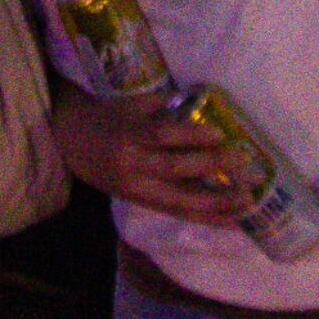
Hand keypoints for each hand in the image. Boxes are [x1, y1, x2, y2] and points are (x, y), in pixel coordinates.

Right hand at [50, 89, 250, 226]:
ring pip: (180, 201)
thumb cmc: (106, 118)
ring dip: (216, 203)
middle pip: (175, 170)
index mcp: (128, 136)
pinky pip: (178, 213)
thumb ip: (164, 104)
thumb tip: (203, 98)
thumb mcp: (130, 104)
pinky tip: (232, 220)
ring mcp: (138, 189)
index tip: (221, 132)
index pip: (162, 137)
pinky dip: (207, 218)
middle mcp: (133, 167)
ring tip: (247, 201)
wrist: (70, 144)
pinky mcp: (143, 203)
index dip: (191, 136)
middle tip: (245, 163)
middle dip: (211, 167)